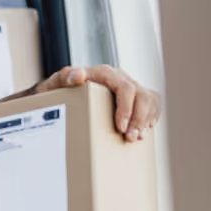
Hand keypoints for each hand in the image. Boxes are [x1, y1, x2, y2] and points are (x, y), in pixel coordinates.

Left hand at [37, 64, 160, 142]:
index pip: (125, 88)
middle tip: (129, 138)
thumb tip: (78, 77)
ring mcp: (128, 86)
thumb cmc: (60, 87)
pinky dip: (151, 116)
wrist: (61, 91)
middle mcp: (119, 77)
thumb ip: (66, 77)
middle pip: (141, 95)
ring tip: (136, 137)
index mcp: (104, 73)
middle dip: (138, 119)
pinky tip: (144, 129)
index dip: (126, 108)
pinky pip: (152, 103)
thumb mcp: (58, 82)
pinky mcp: (133, 96)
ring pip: (149, 99)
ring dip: (146, 120)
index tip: (121, 127)